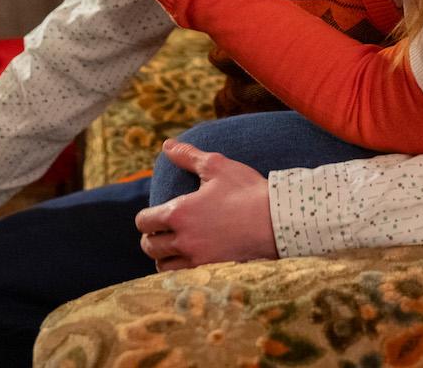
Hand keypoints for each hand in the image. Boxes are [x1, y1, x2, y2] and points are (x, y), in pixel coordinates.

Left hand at [135, 140, 276, 270]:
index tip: (153, 216)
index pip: (144, 222)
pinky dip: (178, 270)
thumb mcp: (217, 165)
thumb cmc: (247, 190)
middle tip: (160, 232)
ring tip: (171, 248)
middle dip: (151, 238)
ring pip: (163, 266)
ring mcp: (198, 259)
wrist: (278, 220)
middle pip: (149, 247)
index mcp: (179, 213)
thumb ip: (187, 156)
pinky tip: (187, 260)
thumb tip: (167, 145)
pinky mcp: (212, 270)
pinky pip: (182, 277)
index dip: (145, 218)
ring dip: (163, 257)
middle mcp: (184, 239)